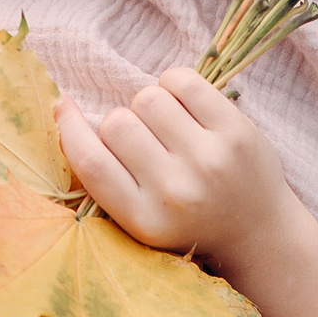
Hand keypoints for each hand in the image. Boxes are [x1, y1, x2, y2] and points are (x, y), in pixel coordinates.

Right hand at [56, 69, 317, 316]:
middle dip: (120, 124)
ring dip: (149, 105)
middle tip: (144, 143)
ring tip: (167, 127)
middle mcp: (175, 192)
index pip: (90, 162)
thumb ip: (107, 177)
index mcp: (144, 220)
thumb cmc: (188, 224)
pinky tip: (183, 106)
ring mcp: (209, 160)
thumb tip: (61, 110)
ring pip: (147, 98)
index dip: (68, 128)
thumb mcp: (142, 219)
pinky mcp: (236, 132)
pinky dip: (174, 85)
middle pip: (116, 124)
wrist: (256, 235)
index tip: (61, 107)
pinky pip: (183, 80)